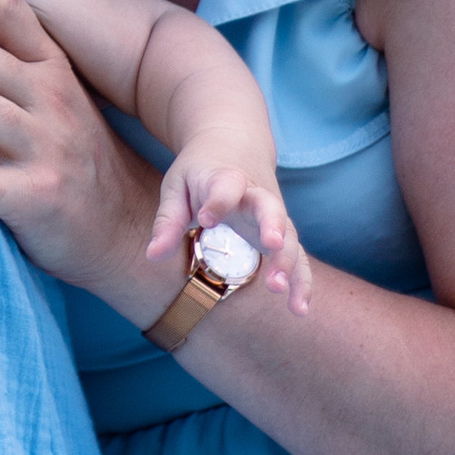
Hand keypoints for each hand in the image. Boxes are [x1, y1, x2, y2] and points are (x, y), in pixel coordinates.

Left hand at [149, 155, 311, 312]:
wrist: (234, 144)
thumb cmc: (199, 172)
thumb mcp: (177, 187)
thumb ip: (167, 221)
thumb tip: (152, 257)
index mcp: (226, 177)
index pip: (226, 186)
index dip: (218, 201)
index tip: (206, 218)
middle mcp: (256, 195)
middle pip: (270, 208)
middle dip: (273, 226)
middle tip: (272, 245)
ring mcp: (273, 215)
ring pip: (290, 236)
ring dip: (288, 262)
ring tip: (278, 289)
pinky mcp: (282, 234)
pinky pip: (298, 258)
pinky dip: (302, 282)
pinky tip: (300, 310)